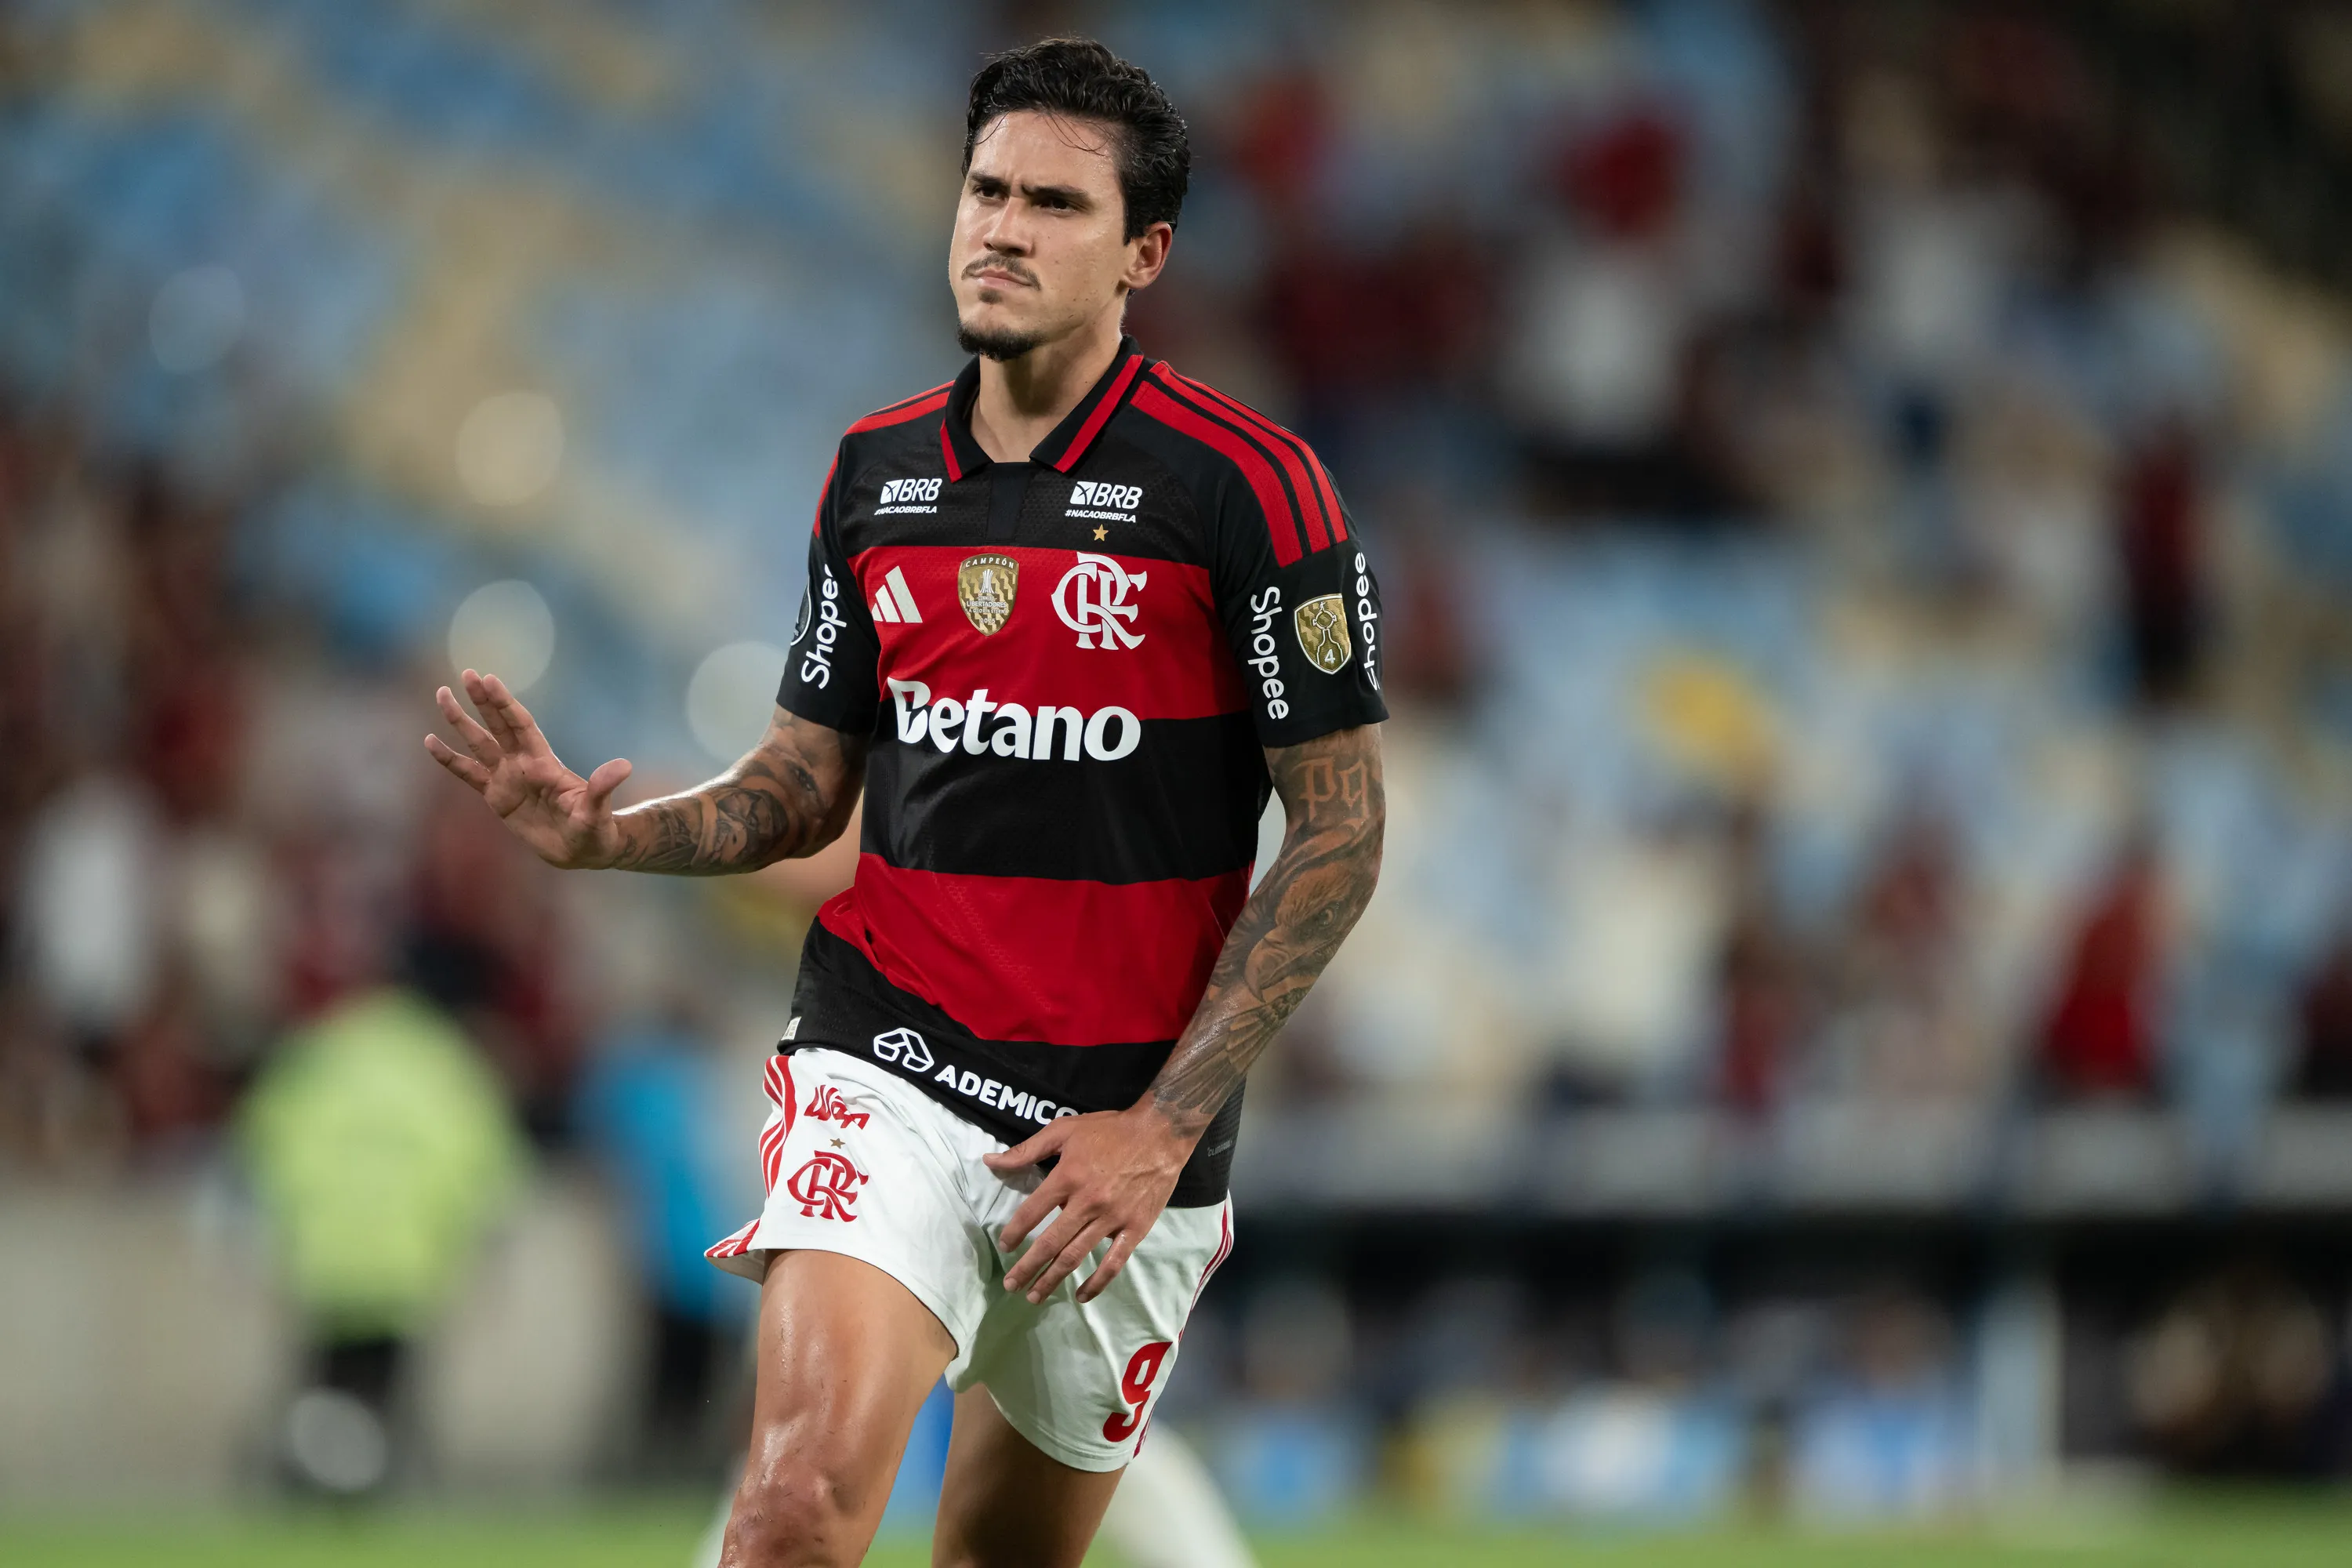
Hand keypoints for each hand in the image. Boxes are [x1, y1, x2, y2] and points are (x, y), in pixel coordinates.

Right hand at [424, 669, 633, 868]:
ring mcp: (507, 778)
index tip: (490, 679)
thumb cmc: (594, 829)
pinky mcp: (496, 797)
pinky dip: (449, 759)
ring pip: (479, 743)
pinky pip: (468, 774)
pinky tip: (430, 741)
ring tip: (441, 695)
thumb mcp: (597, 810)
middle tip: (466, 673)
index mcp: (544, 763)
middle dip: (483, 700)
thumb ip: (603, 788)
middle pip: (498, 726)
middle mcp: (523, 764)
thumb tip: (624, 766)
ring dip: (460, 721)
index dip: (505, 704)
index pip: (521, 725)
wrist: (582, 850)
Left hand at [984, 1106, 1196, 1304]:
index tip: (1005, 1247)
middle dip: (1026, 1267)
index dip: (1014, 1232)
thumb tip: (989, 1161)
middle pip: (1050, 1243)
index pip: (1031, 1212)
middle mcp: (1087, 1202)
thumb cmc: (1110, 1130)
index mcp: (1067, 1177)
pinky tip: (1081, 1296)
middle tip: (1010, 1285)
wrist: (1161, 1132)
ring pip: (1076, 1256)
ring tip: (1034, 1296)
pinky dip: (1096, 1283)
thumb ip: (1026, 1150)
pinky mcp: (1135, 1229)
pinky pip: (1113, 1263)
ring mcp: (1112, 1219)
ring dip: (1052, 1279)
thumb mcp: (1064, 1130)